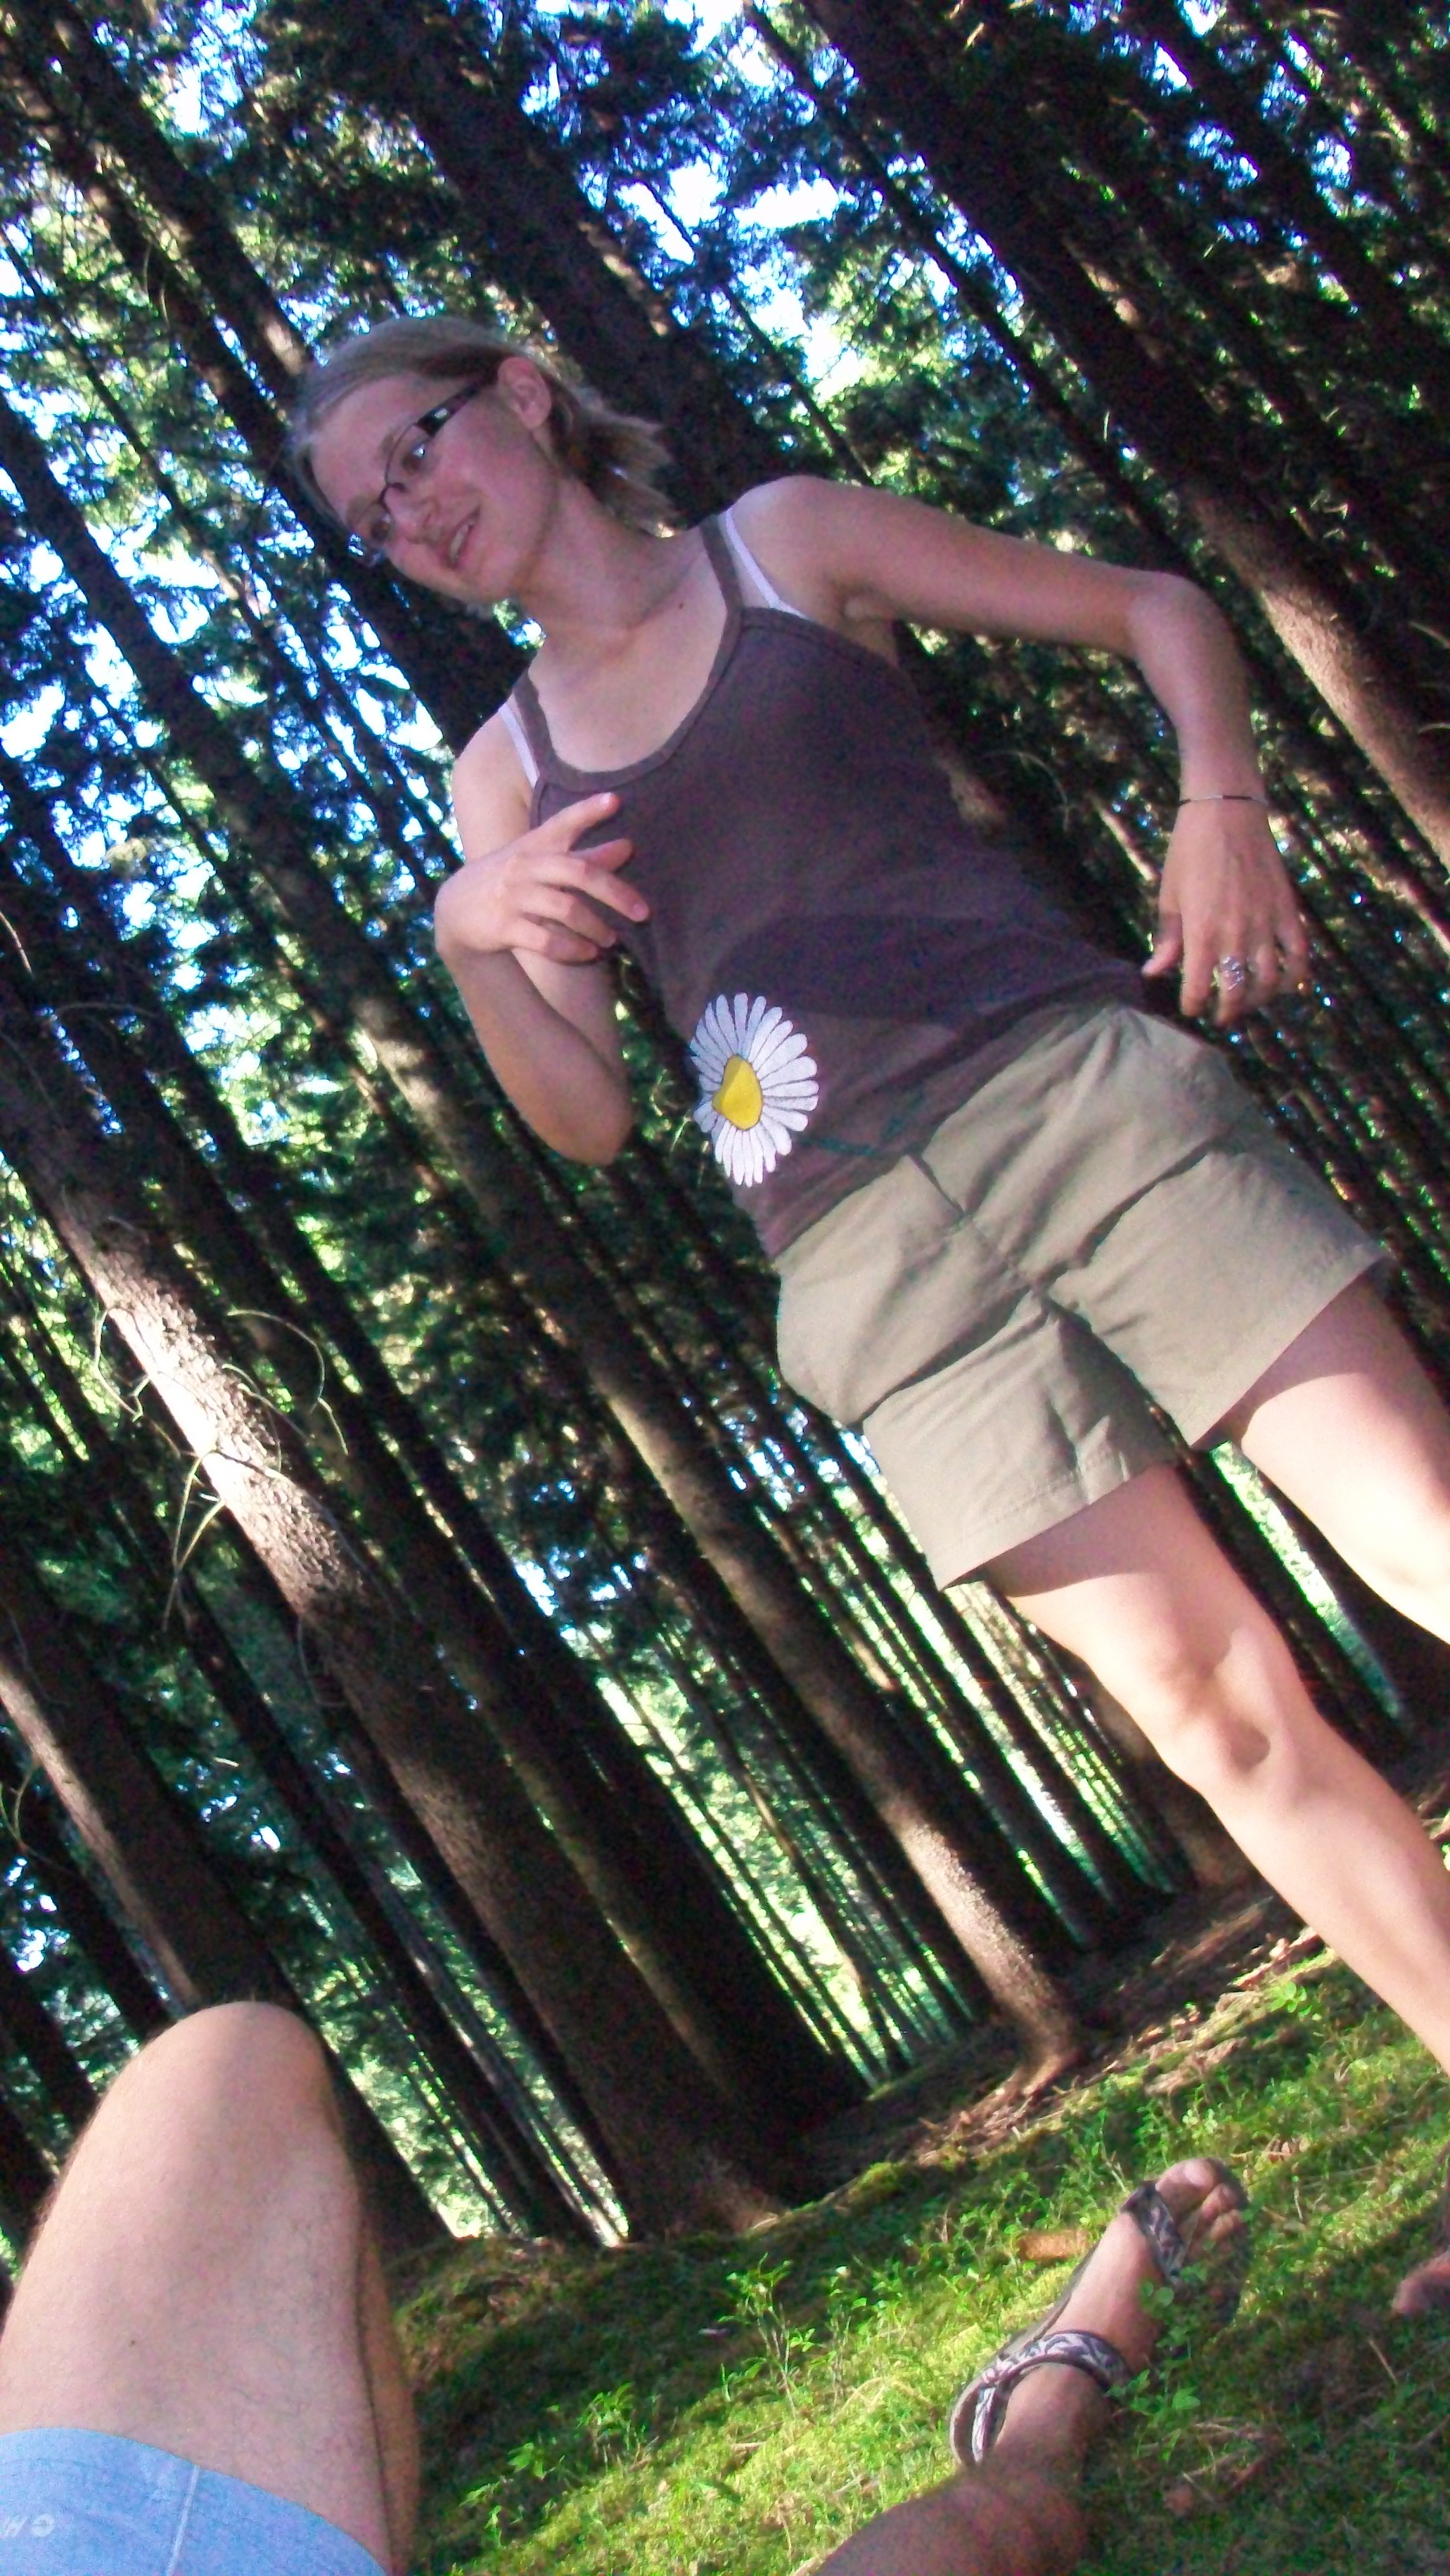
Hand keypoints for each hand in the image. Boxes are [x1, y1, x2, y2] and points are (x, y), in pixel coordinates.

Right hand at [434, 790, 646, 968]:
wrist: (455, 909)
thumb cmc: (510, 880)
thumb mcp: (540, 860)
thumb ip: (583, 854)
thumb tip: (628, 846)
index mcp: (535, 844)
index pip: (562, 822)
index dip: (588, 811)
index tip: (615, 801)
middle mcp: (525, 866)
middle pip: (577, 872)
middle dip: (615, 891)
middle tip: (643, 911)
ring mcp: (513, 896)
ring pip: (565, 909)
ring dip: (595, 927)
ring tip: (612, 939)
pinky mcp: (504, 926)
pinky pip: (546, 940)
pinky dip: (572, 949)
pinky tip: (589, 953)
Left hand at [1141, 800, 1308, 1025]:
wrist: (1226, 812)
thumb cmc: (1189, 851)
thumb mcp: (1170, 896)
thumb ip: (1167, 940)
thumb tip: (1153, 974)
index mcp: (1201, 934)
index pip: (1196, 991)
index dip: (1192, 1006)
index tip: (1191, 1007)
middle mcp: (1235, 935)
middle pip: (1236, 995)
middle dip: (1226, 1013)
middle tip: (1221, 1015)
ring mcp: (1265, 925)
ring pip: (1269, 983)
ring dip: (1258, 1001)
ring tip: (1248, 1001)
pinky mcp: (1288, 912)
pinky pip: (1299, 956)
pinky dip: (1296, 978)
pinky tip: (1285, 986)